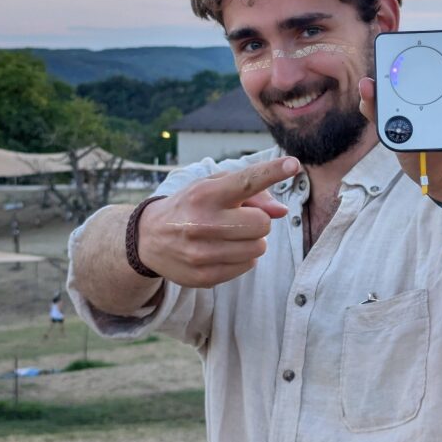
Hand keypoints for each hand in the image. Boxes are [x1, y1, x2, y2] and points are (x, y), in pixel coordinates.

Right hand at [136, 157, 298, 286]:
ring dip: (251, 240)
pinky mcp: (204, 277)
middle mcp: (202, 223)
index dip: (271, 172)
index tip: (292, 164)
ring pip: (259, 248)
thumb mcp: (213, 187)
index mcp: (205, 194)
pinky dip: (242, 258)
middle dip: (258, 220)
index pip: (246, 182)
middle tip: (239, 218)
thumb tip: (281, 212)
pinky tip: (221, 250)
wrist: (149, 238)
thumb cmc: (191, 206)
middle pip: (262, 223)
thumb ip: (251, 193)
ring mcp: (202, 253)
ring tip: (229, 234)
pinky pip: (248, 266)